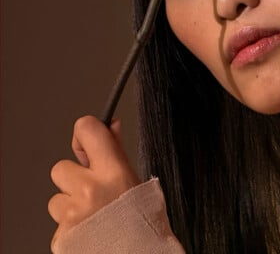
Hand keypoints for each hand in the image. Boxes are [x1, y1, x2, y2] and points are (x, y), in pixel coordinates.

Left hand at [48, 116, 140, 250]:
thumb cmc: (143, 221)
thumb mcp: (136, 181)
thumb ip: (118, 152)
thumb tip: (112, 124)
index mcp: (113, 172)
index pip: (87, 130)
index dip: (84, 135)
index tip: (87, 142)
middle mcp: (90, 190)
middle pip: (60, 168)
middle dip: (72, 179)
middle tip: (92, 192)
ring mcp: (73, 214)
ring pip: (56, 199)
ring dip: (70, 206)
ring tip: (93, 216)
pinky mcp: (61, 235)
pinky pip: (58, 224)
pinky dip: (70, 227)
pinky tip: (89, 230)